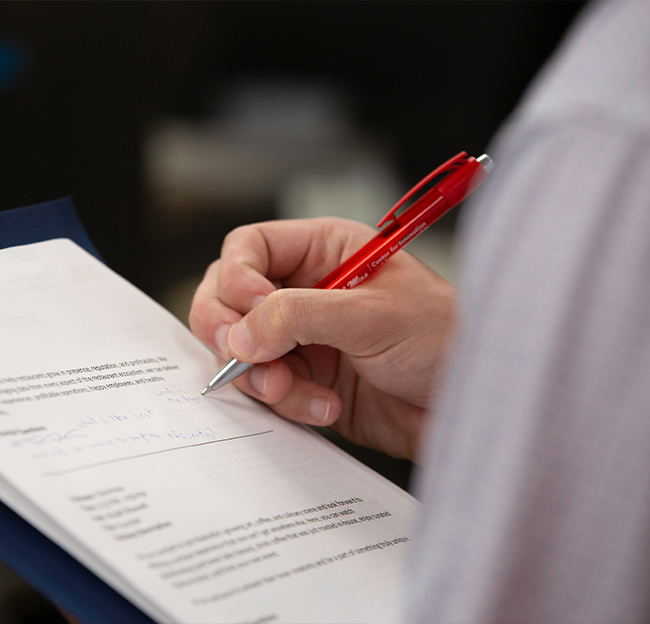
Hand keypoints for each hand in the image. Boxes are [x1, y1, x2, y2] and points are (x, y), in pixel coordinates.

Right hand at [189, 218, 456, 460]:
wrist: (466, 404)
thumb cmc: (442, 339)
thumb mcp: (371, 315)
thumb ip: (299, 316)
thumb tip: (240, 333)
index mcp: (325, 252)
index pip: (250, 248)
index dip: (238, 277)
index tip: (251, 311)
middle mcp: (306, 292)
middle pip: (231, 299)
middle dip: (232, 331)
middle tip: (246, 356)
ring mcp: (303, 338)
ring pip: (243, 350)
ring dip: (260, 376)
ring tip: (293, 389)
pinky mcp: (307, 380)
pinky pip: (268, 389)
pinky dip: (286, 402)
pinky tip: (326, 406)